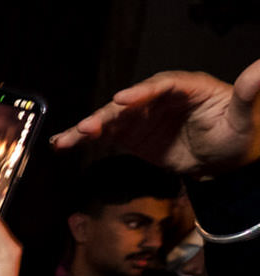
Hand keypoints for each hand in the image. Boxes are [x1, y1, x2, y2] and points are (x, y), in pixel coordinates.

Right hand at [51, 60, 259, 177]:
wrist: (224, 161)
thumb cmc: (237, 134)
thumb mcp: (244, 115)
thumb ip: (247, 93)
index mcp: (187, 88)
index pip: (162, 85)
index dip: (141, 92)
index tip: (122, 100)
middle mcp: (160, 99)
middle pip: (130, 103)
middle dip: (107, 115)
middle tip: (87, 128)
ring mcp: (143, 117)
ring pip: (112, 119)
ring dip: (89, 128)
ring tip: (67, 140)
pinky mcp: (132, 136)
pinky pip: (105, 136)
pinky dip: (84, 141)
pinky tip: (62, 144)